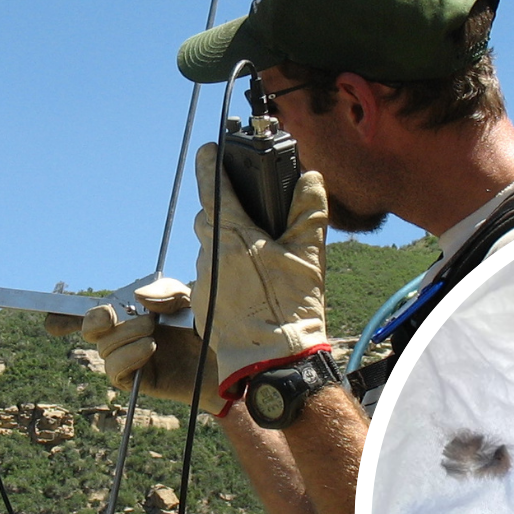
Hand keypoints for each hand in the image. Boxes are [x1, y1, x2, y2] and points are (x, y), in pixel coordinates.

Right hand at [46, 278, 219, 405]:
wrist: (239, 362)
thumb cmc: (216, 327)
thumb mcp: (193, 297)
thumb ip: (164, 292)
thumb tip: (136, 299)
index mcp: (135, 312)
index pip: (94, 311)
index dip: (64, 314)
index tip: (48, 314)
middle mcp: (129, 335)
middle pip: (90, 328)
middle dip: (98, 318)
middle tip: (130, 315)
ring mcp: (133, 359)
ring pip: (102, 348)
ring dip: (124, 336)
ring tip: (154, 333)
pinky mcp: (140, 381)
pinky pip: (115, 370)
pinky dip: (128, 356)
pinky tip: (150, 348)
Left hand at [191, 141, 330, 398]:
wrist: (271, 363)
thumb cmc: (291, 310)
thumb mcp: (309, 256)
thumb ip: (309, 212)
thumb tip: (311, 179)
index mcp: (233, 235)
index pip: (212, 186)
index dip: (210, 163)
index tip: (209, 150)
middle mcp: (210, 254)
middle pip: (208, 218)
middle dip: (224, 211)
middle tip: (249, 215)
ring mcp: (202, 280)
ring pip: (209, 249)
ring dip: (226, 246)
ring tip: (256, 259)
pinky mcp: (201, 304)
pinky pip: (209, 277)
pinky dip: (224, 273)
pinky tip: (248, 286)